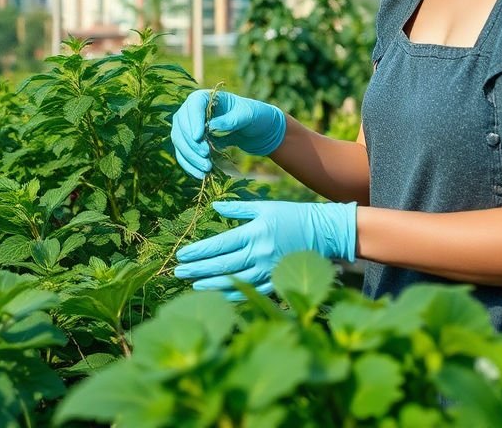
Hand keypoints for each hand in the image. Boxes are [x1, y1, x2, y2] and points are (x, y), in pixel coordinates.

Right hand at [170, 90, 285, 178]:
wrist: (254, 129)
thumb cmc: (252, 116)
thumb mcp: (247, 115)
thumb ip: (231, 119)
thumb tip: (211, 126)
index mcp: (205, 97)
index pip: (193, 105)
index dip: (193, 121)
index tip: (198, 137)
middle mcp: (192, 110)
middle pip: (181, 124)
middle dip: (191, 142)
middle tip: (205, 155)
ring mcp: (189, 126)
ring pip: (179, 141)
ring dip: (190, 156)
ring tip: (206, 168)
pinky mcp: (190, 142)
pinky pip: (183, 153)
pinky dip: (189, 164)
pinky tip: (199, 175)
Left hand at [174, 200, 356, 298]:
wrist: (324, 232)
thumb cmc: (293, 215)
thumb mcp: (265, 206)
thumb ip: (238, 209)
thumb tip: (214, 208)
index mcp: (254, 233)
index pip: (219, 245)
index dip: (198, 252)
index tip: (181, 255)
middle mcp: (259, 253)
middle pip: (222, 265)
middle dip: (197, 269)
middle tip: (178, 272)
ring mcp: (268, 270)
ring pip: (233, 281)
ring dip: (211, 284)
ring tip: (193, 285)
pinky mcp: (276, 281)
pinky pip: (251, 291)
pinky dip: (233, 294)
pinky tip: (218, 295)